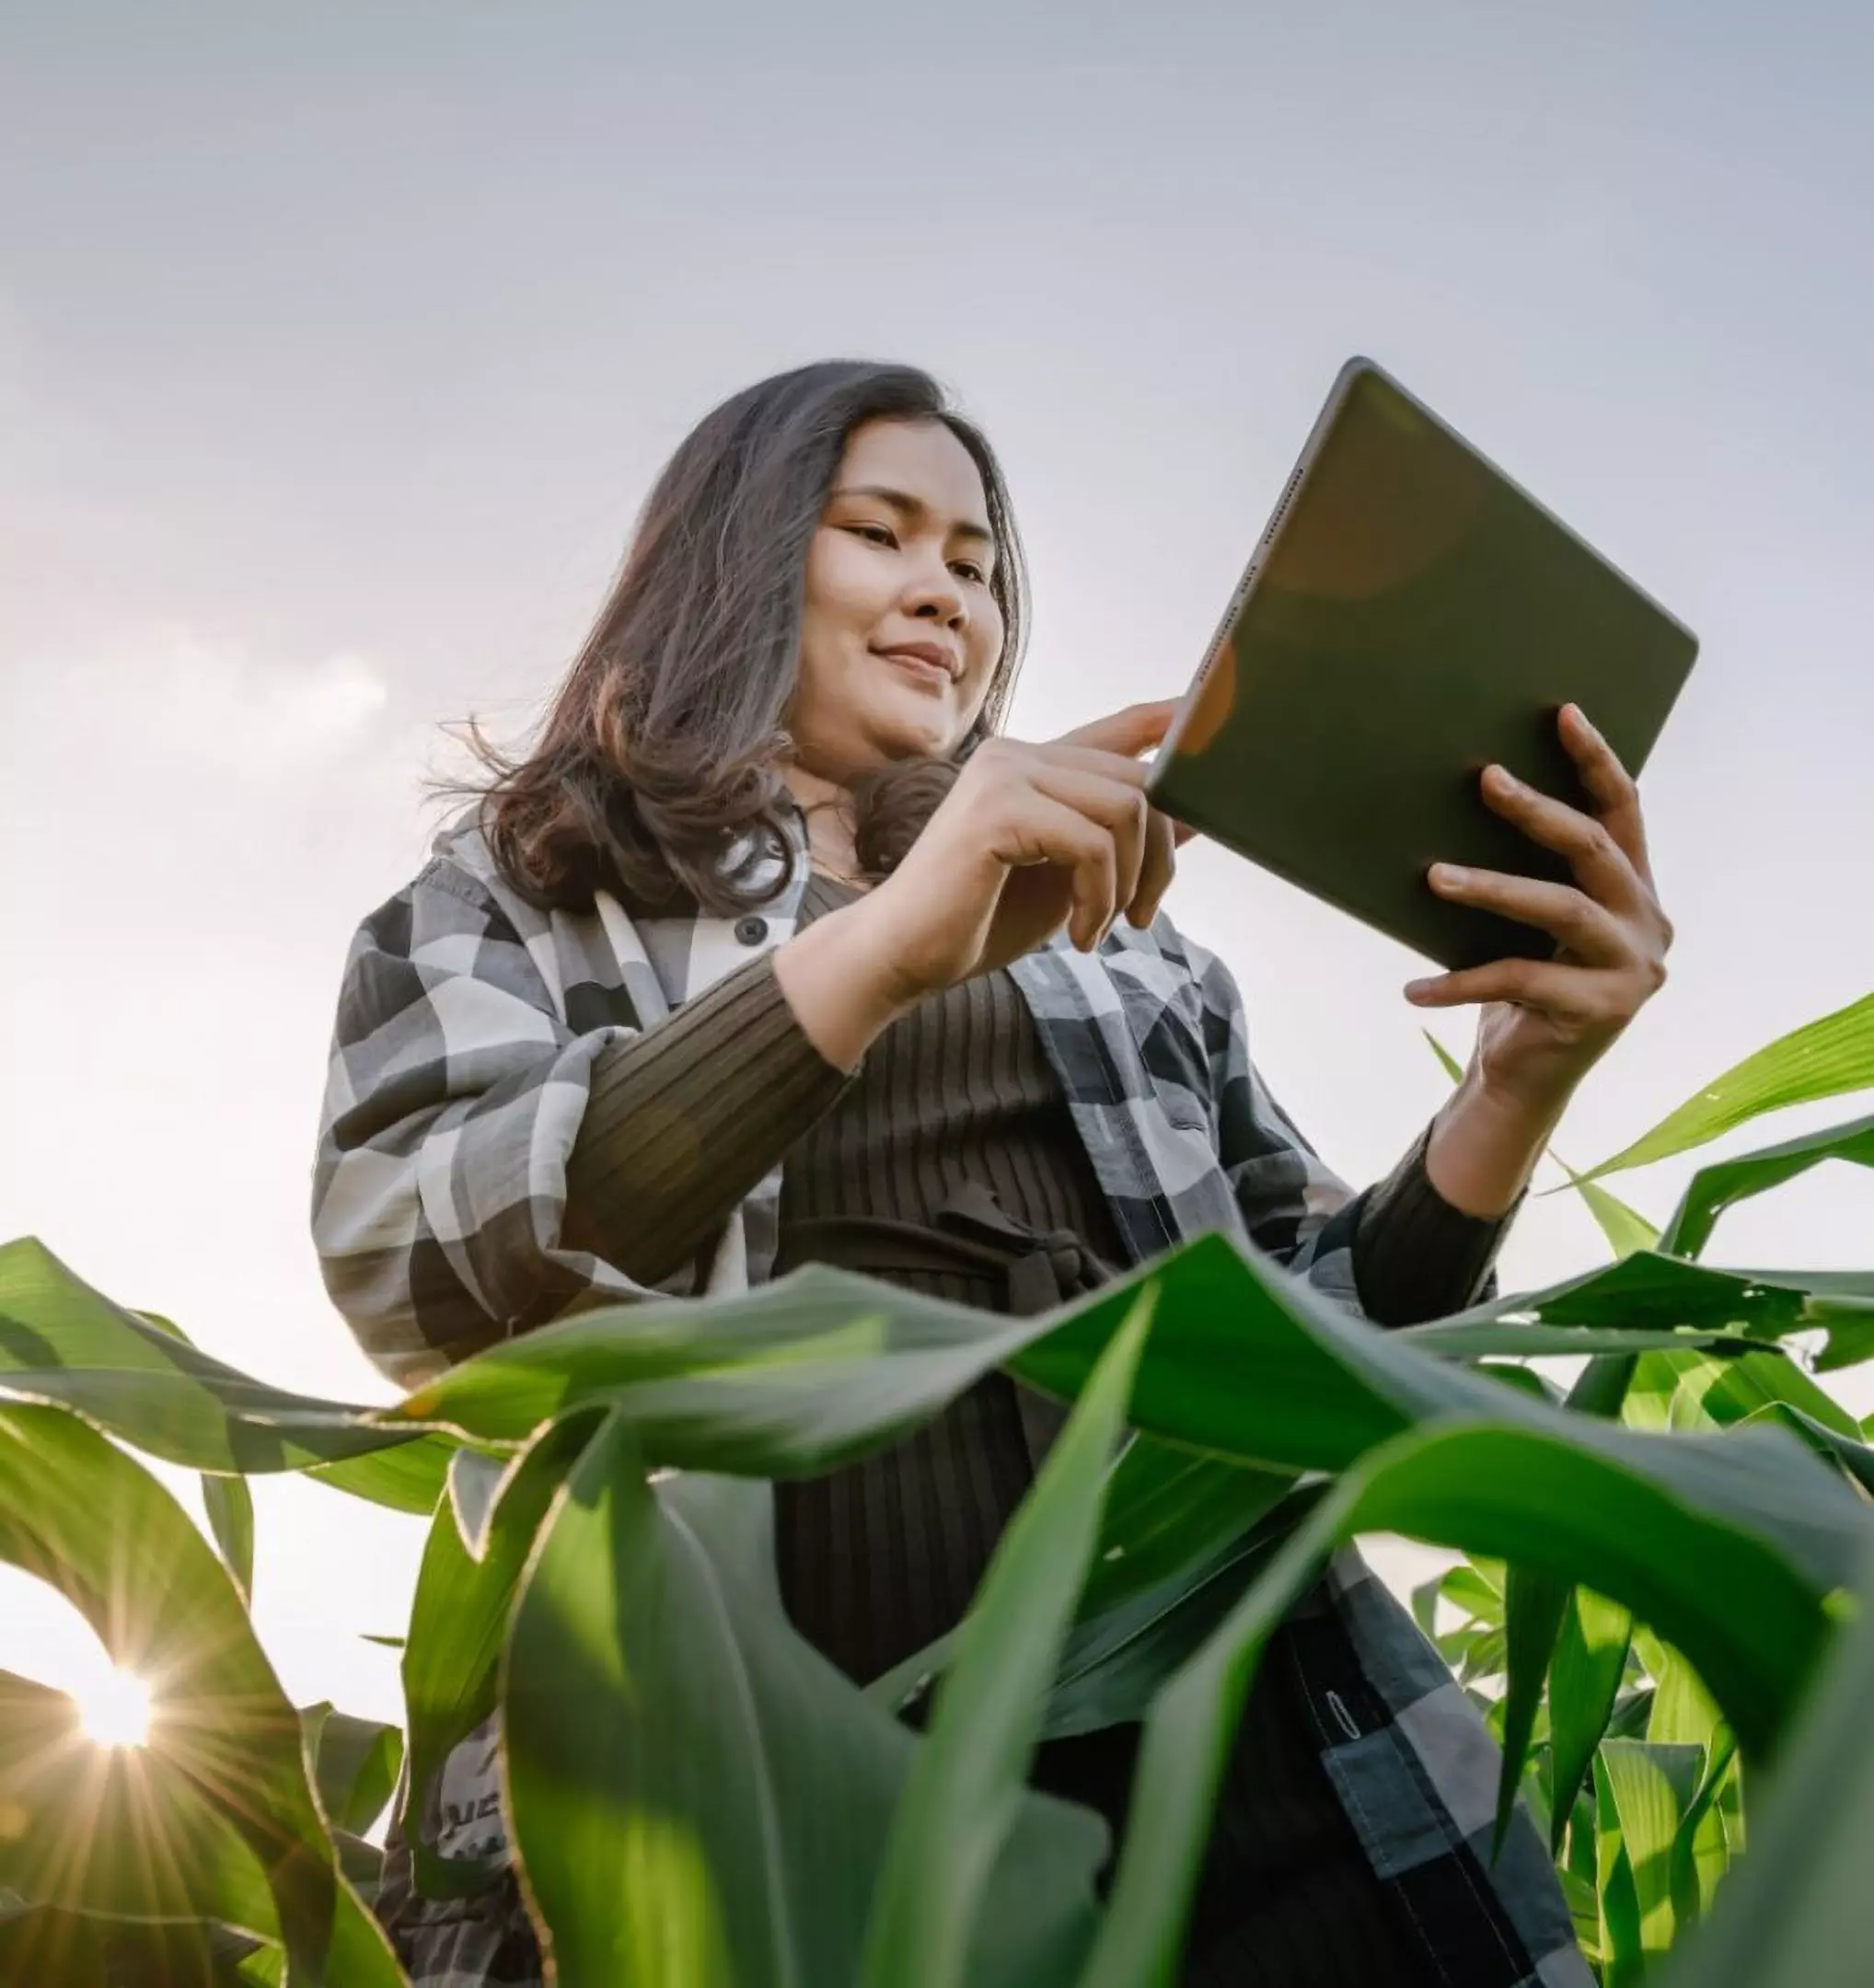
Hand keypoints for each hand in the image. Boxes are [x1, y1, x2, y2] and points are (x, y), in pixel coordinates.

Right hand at [861, 700, 1186, 999]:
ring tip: (1101, 926)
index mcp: (1034, 764)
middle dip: (1160, 858)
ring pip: (1127, 810)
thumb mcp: (1070, 877)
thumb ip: (1123, 840)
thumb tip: (1196, 814)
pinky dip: (1099, 898)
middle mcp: (1019, 754)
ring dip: (1129, 883)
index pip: (1123, 727)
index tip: (1222, 713)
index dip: (1178, 719)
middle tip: (1139, 916)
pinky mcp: (996, 811)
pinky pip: (1092, 845)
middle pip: (1142, 782)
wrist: (904, 955)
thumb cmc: (981, 919)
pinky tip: (1078, 933)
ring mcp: (1005, 775)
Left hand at [1406, 703, 1672, 1113]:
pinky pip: (1520, 980)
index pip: (1623, 810)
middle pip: (1593, 848)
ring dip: (1491, 887)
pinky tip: (1413, 989)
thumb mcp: (1529, 926)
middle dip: (1537, 810)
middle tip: (1484, 780)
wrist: (1527, 1080)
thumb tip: (1465, 798)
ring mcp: (1632, 969)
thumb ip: (1528, 874)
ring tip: (1433, 876)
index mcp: (1635, 890)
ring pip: (1561, 908)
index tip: (1563, 712)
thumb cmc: (1520, 987)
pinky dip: (1460, 983)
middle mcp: (1647, 922)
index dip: (1595, 760)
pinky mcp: (1602, 1011)